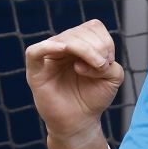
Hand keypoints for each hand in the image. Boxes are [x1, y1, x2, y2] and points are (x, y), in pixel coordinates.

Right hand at [24, 20, 123, 139]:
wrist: (79, 121)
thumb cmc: (93, 97)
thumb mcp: (112, 77)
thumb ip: (110, 63)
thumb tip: (87, 60)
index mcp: (81, 45)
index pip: (92, 27)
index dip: (105, 40)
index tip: (110, 60)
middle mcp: (63, 47)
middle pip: (79, 31)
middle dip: (97, 47)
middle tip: (102, 66)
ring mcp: (48, 57)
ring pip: (63, 39)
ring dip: (84, 50)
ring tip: (95, 67)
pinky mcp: (35, 71)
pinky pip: (34, 51)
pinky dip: (49, 46)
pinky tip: (63, 49)